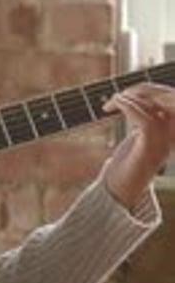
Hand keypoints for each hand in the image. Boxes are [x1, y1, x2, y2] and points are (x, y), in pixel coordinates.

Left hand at [102, 84, 174, 209]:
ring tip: (112, 101)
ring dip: (129, 98)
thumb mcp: (138, 138)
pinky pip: (144, 120)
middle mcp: (172, 138)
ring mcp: (163, 144)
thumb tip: (136, 97)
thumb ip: (144, 120)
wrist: (119, 192)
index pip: (172, 100)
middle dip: (143, 90)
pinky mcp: (149, 149)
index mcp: (172, 134)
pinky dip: (126, 107)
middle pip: (168, 100)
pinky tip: (112, 107)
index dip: (154, 89)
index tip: (129, 92)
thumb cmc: (126, 165)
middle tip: (119, 94)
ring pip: (153, 108)